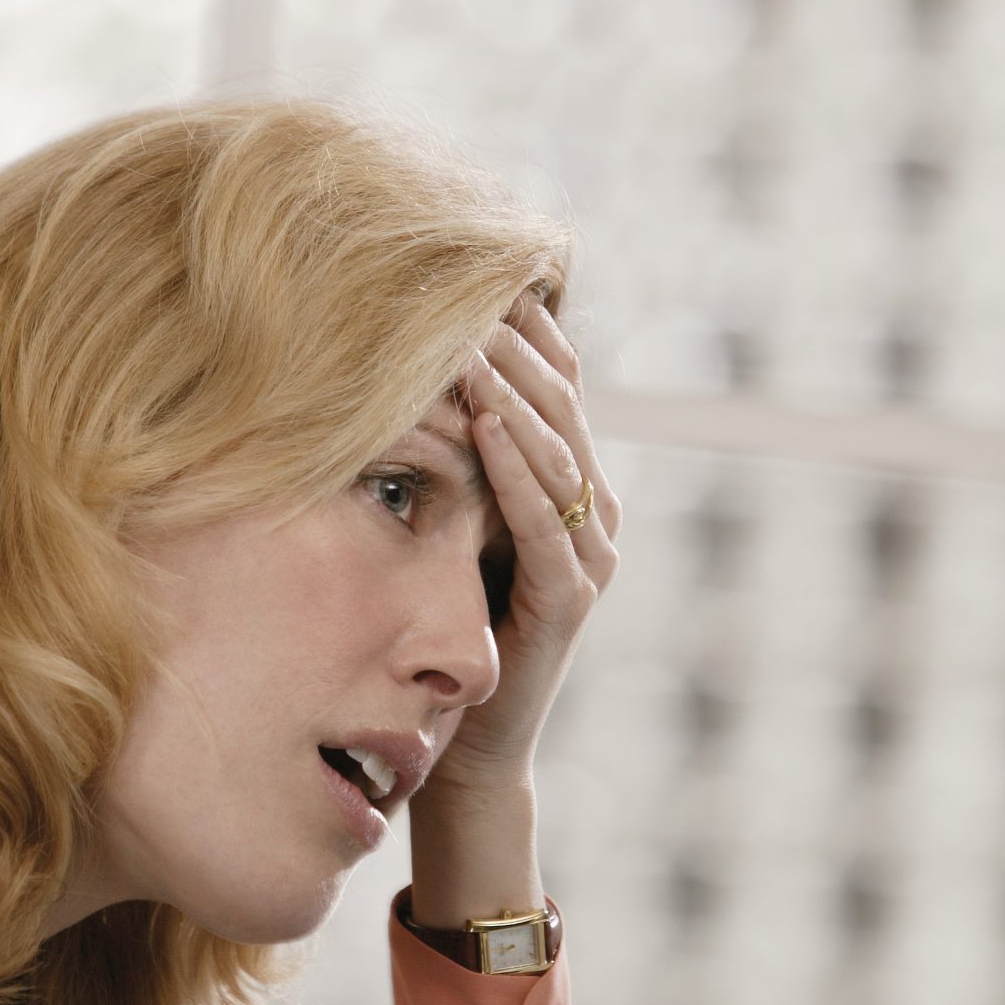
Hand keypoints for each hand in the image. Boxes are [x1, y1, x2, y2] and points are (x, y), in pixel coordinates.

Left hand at [433, 297, 621, 798]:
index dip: (525, 327)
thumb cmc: (454, 622)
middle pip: (562, 403)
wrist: (474, 736)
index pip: (560, 383)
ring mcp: (591, 554)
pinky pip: (543, 517)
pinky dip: (514, 465)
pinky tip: (484, 423)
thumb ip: (457, 454)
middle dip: (513, 343)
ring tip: (468, 337)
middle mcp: (596, 510)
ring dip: (510, 390)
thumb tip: (408, 368)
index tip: (473, 268)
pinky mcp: (570, 596)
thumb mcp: (457, 517)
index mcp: (575, 485)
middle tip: (464, 285)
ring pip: (556, 450)